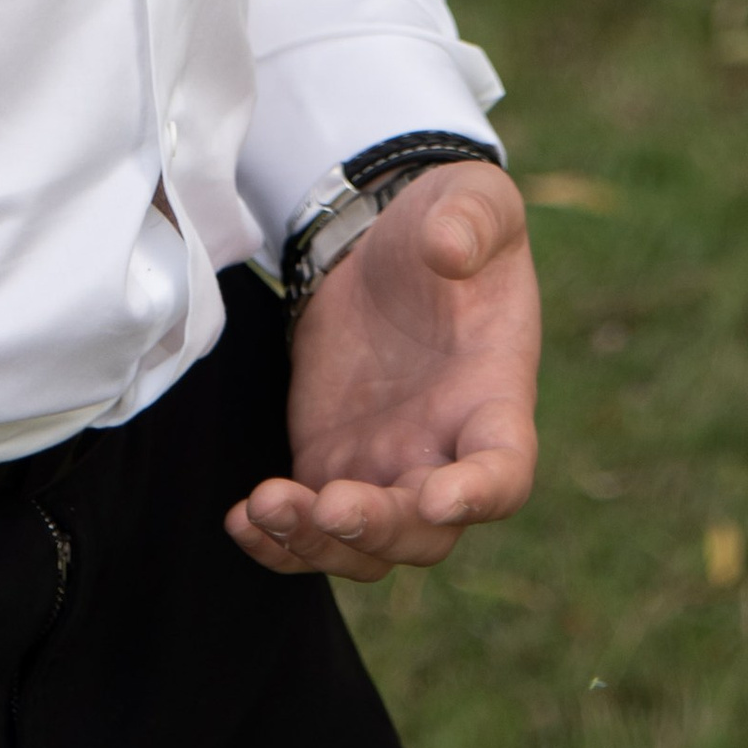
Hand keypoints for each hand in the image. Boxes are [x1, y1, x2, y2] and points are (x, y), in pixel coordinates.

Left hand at [225, 162, 540, 581]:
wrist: (383, 237)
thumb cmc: (447, 224)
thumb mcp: (473, 202)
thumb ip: (470, 221)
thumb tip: (448, 250)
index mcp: (493, 400)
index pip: (504, 471)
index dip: (479, 495)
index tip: (440, 499)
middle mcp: (444, 452)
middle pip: (423, 533)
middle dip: (378, 530)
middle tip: (330, 505)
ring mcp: (384, 466)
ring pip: (361, 545)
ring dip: (316, 544)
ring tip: (265, 508)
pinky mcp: (329, 460)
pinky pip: (308, 525)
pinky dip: (277, 539)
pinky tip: (242, 520)